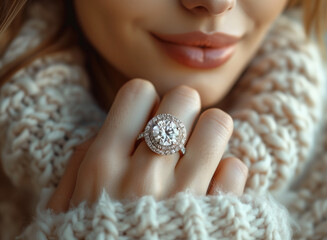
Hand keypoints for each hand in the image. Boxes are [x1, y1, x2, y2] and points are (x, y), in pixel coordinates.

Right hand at [47, 79, 247, 212]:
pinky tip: (214, 189)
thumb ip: (79, 164)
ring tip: (201, 152)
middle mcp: (145, 175)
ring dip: (212, 133)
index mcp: (103, 166)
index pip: (137, 92)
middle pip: (184, 99)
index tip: (149, 119)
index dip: (147, 102)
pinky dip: (229, 173)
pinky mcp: (221, 217)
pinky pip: (237, 167)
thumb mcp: (68, 208)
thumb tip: (104, 132)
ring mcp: (187, 196)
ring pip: (219, 124)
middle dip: (183, 109)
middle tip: (179, 132)